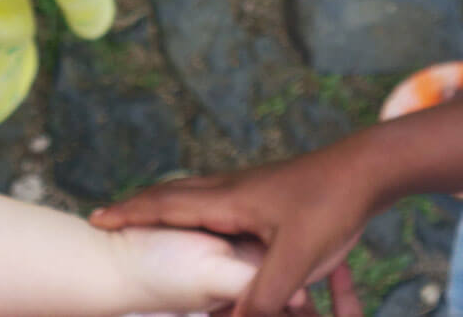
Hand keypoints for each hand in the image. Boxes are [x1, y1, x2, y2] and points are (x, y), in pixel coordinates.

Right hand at [90, 145, 375, 316]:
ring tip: (144, 214)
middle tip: (107, 215)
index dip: (131, 214)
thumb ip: (265, 293)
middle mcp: (231, 188)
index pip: (166, 204)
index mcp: (228, 199)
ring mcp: (248, 187)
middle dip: (139, 206)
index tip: (97, 219)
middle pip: (172, 194)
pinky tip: (205, 215)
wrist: (366, 169)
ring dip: (164, 203)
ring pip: (194, 192)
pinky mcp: (265, 193)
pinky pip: (217, 197)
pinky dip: (194, 204)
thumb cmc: (330, 206)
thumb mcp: (297, 257)